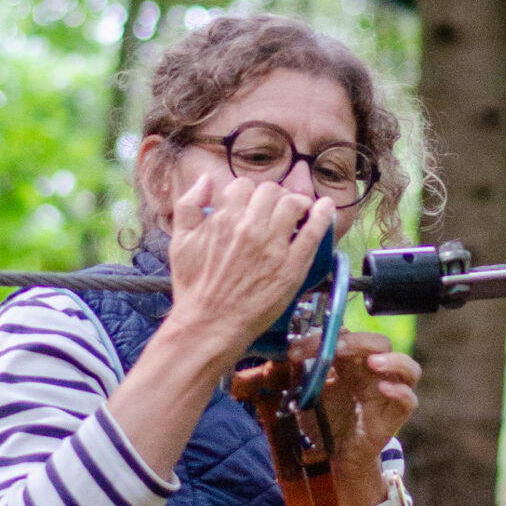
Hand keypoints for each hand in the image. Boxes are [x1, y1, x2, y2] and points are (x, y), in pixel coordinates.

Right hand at [165, 171, 335, 371]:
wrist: (209, 324)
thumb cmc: (193, 286)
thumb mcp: (179, 241)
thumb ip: (188, 206)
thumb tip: (205, 180)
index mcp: (223, 218)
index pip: (243, 186)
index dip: (248, 193)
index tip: (251, 204)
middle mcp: (250, 227)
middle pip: (271, 191)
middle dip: (273, 195)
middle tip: (275, 208)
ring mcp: (274, 246)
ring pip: (294, 204)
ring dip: (297, 202)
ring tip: (298, 210)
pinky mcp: (292, 266)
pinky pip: (313, 232)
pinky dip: (322, 215)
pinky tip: (325, 208)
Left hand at [302, 331, 419, 480]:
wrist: (335, 456)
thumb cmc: (325, 422)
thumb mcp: (306, 396)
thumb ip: (302, 375)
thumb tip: (292, 354)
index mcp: (352, 362)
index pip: (346, 336)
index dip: (323, 338)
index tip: (295, 351)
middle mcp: (374, 373)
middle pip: (380, 344)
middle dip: (359, 341)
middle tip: (337, 347)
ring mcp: (388, 393)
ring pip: (409, 368)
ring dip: (393, 360)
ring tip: (373, 362)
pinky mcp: (395, 416)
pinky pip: (409, 400)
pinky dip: (400, 392)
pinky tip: (383, 389)